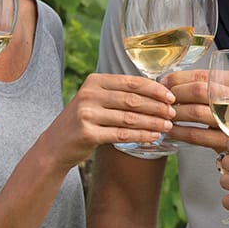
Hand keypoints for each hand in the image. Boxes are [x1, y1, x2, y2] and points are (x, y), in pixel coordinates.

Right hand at [46, 73, 173, 167]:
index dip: (154, 89)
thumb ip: (118, 94)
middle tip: (173, 113)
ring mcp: (86, 114)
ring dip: (152, 122)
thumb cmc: (83, 122)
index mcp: (94, 81)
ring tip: (167, 126)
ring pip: (128, 117)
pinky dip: (140, 135)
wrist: (55, 146)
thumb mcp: (95, 100)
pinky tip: (153, 137)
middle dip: (156, 106)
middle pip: (132, 99)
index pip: (131, 82)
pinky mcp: (87, 133)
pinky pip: (121, 134)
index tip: (170, 96)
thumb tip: (156, 93)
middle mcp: (89, 94)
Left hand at [158, 69, 228, 152]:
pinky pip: (198, 135)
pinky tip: (172, 130)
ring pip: (196, 112)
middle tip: (164, 100)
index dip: (178, 78)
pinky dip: (181, 132)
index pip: (203, 75)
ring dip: (176, 113)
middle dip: (176, 94)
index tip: (163, 82)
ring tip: (165, 114)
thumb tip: (170, 81)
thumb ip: (209, 84)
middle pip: (199, 90)